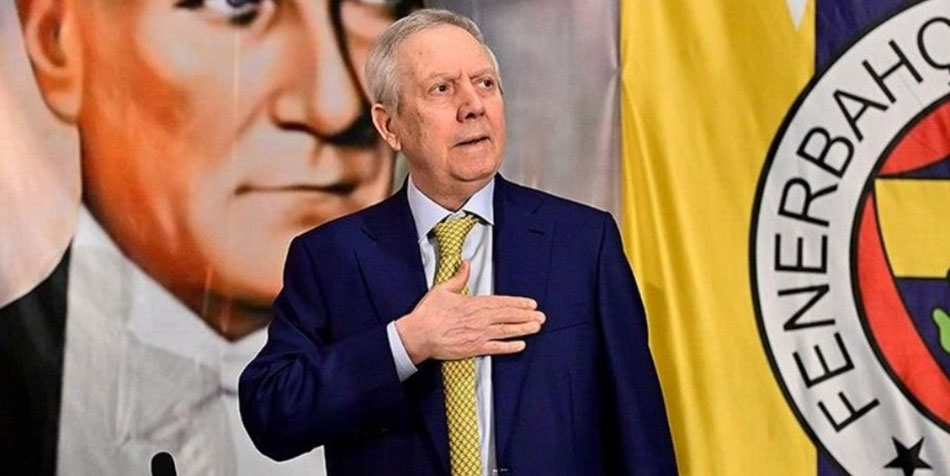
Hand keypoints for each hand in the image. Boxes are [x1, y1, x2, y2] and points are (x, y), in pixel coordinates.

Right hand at [395, 260, 544, 364]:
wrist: (419, 335)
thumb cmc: (428, 313)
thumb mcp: (442, 289)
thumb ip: (458, 277)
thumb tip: (465, 263)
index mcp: (474, 303)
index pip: (502, 302)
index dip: (518, 303)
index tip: (531, 303)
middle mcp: (480, 318)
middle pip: (509, 315)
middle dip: (526, 315)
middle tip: (541, 316)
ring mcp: (479, 334)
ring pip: (507, 330)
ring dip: (524, 328)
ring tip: (536, 327)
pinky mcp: (474, 348)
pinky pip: (496, 348)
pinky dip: (510, 347)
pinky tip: (521, 345)